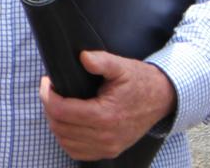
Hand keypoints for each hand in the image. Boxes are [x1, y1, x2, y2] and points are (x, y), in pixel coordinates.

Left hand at [39, 50, 175, 160]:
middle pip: (59, 127)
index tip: (48, 82)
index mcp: (106, 116)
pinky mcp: (110, 151)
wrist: (163, 98)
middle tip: (51, 91)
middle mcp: (106, 136)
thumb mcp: (121, 66)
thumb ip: (101, 61)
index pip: (61, 111)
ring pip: (64, 141)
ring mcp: (108, 147)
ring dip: (55, 123)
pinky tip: (68, 122)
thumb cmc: (139, 81)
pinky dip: (66, 139)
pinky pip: (77, 152)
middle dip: (49, 107)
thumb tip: (83, 57)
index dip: (47, 95)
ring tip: (59, 104)